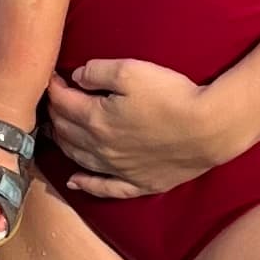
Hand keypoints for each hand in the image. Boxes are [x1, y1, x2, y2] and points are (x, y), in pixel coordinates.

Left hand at [49, 57, 243, 195]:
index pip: (63, 103)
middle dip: (55, 114)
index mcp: (96, 119)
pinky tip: (75, 181)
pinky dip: (86, 184)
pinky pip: (105, 188)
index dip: (54, 88)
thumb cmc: (170, 95)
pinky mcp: (138, 183)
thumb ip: (98, 72)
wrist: (208, 129)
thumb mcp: (131, 70)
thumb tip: (76, 77)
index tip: (52, 77)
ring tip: (56, 131)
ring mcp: (118, 170)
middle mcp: (100, 148)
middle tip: (53, 101)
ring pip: (79, 159)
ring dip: (63, 144)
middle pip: (67, 132)